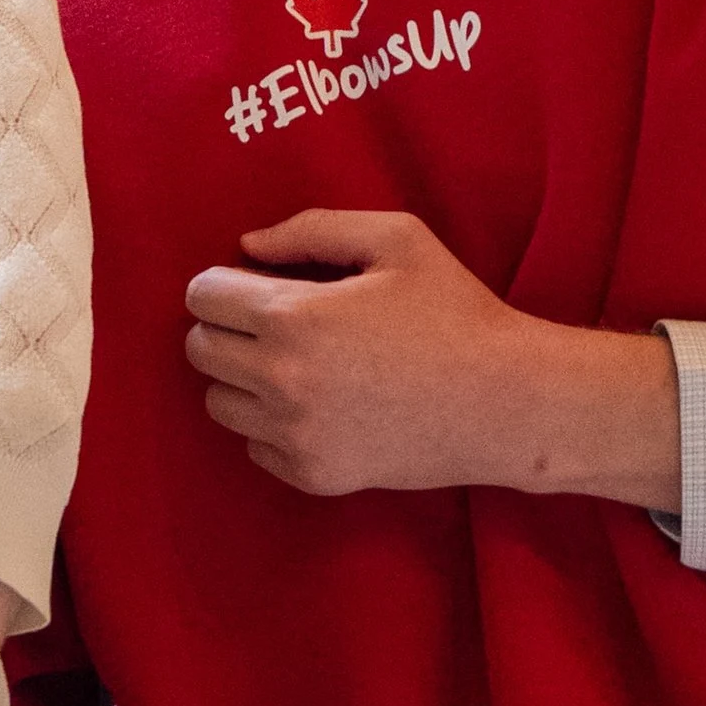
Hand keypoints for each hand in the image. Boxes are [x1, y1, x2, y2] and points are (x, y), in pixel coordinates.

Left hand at [184, 207, 679, 506]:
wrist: (506, 403)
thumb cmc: (454, 310)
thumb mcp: (394, 238)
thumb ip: (310, 230)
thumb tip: (246, 245)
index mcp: (293, 319)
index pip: (202, 297)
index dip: (225, 282)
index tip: (255, 282)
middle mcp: (281, 382)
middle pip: (200, 350)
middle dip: (227, 327)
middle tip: (274, 320)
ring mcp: (295, 437)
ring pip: (218, 403)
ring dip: (242, 378)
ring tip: (296, 361)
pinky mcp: (314, 475)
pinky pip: (255, 447)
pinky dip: (272, 425)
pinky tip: (318, 402)